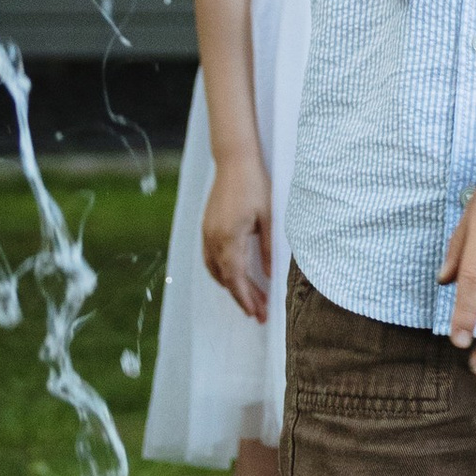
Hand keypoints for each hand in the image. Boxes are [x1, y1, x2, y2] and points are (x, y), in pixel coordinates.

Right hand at [201, 155, 271, 319]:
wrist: (234, 161)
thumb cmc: (255, 185)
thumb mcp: (269, 217)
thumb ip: (267, 249)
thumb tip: (268, 275)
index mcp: (229, 238)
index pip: (236, 278)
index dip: (246, 299)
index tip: (257, 313)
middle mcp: (214, 239)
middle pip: (226, 278)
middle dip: (242, 298)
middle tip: (257, 313)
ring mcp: (207, 233)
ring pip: (215, 270)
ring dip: (231, 286)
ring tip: (248, 299)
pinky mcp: (206, 227)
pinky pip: (210, 258)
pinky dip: (220, 272)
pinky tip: (231, 276)